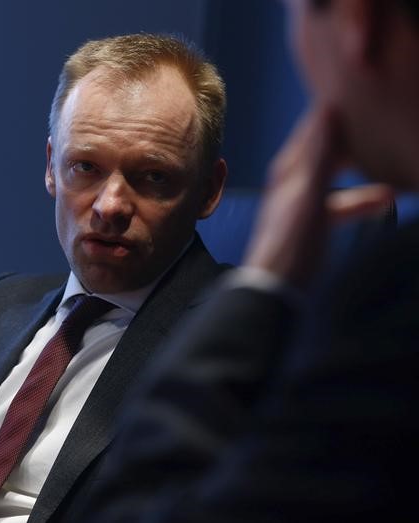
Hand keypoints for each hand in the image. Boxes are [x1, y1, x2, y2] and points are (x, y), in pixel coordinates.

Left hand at [244, 105, 392, 286]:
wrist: (274, 290)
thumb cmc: (292, 244)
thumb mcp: (310, 196)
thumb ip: (320, 155)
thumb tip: (327, 109)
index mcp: (289, 169)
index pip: (315, 127)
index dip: (337, 110)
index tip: (364, 92)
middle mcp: (292, 181)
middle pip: (327, 149)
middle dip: (354, 136)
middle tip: (385, 123)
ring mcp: (301, 202)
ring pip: (337, 176)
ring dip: (362, 168)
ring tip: (392, 160)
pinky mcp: (311, 223)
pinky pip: (340, 203)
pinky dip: (361, 199)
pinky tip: (385, 202)